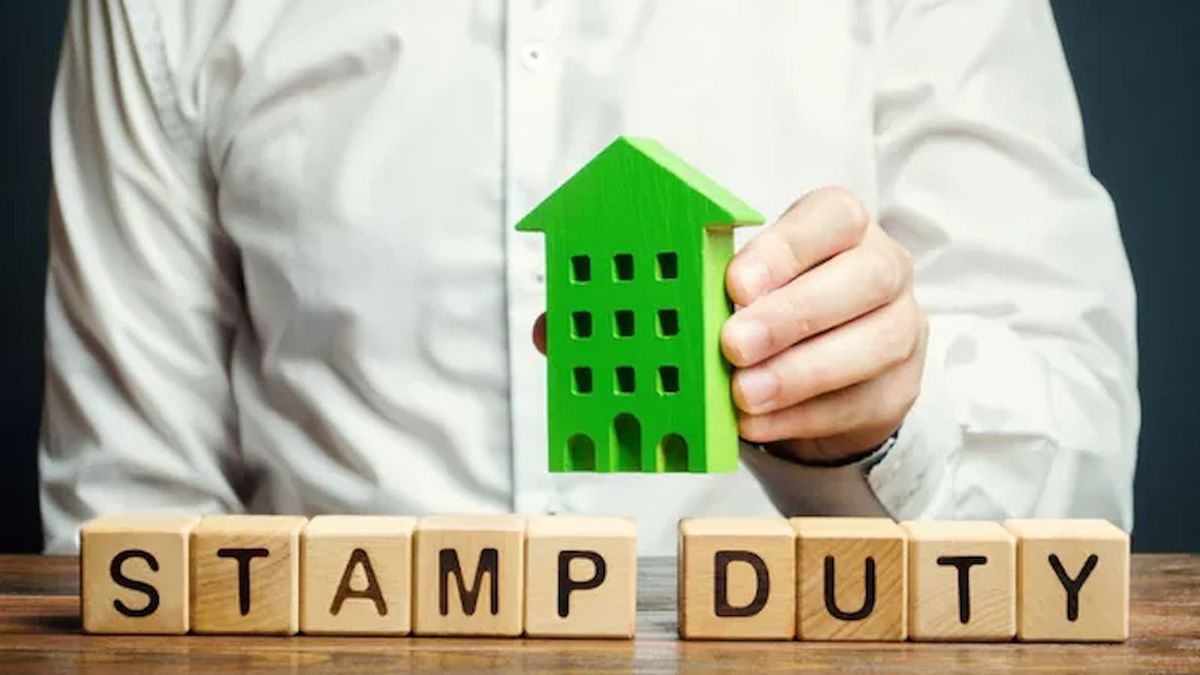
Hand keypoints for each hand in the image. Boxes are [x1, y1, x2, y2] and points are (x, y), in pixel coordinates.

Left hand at [722, 187, 926, 464]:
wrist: (827, 367)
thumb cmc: (781, 303)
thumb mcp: (758, 279)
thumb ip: (739, 286)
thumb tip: (698, 310)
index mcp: (847, 226)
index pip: (833, 218)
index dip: (785, 250)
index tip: (736, 285)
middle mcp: (887, 268)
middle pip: (865, 280)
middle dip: (793, 315)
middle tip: (735, 344)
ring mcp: (902, 328)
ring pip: (873, 346)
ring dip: (798, 374)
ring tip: (744, 392)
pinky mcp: (898, 387)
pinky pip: (857, 403)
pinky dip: (799, 416)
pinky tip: (757, 421)